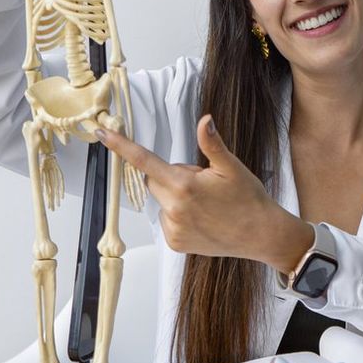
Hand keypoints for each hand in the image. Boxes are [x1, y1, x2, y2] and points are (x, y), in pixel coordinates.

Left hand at [95, 115, 313, 270]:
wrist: (260, 235)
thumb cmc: (248, 199)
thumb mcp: (232, 167)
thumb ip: (212, 144)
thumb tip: (205, 120)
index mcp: (184, 185)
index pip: (144, 161)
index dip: (121, 146)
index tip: (102, 134)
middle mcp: (174, 208)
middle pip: (153, 180)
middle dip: (170, 175)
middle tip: (201, 181)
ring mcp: (173, 228)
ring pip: (161, 201)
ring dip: (174, 196)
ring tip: (205, 203)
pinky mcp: (175, 242)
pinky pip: (167, 220)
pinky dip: (178, 215)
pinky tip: (201, 218)